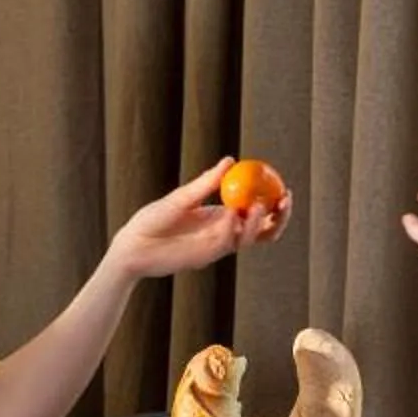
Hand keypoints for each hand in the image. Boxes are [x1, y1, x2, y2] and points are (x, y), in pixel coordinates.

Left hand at [105, 157, 290, 280]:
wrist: (132, 246)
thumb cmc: (152, 220)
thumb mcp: (182, 197)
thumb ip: (206, 183)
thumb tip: (230, 160)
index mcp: (222, 216)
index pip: (256, 212)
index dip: (274, 202)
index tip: (285, 187)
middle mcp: (223, 233)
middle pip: (263, 230)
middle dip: (280, 218)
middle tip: (285, 199)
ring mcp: (216, 246)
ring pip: (249, 238)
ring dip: (259, 223)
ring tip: (260, 205)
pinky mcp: (206, 256)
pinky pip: (226, 243)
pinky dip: (233, 228)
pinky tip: (231, 213)